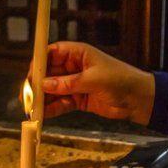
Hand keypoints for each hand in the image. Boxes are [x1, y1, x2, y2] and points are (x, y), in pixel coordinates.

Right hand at [38, 42, 154, 124]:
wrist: (139, 100)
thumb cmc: (121, 80)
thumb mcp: (93, 79)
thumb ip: (68, 83)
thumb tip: (45, 84)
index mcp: (78, 54)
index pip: (51, 53)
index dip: (39, 63)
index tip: (31, 75)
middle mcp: (74, 67)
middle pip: (48, 73)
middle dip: (37, 84)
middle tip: (28, 96)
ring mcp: (75, 83)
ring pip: (53, 89)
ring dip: (43, 99)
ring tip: (32, 109)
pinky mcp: (78, 98)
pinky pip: (61, 102)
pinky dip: (52, 108)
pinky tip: (43, 114)